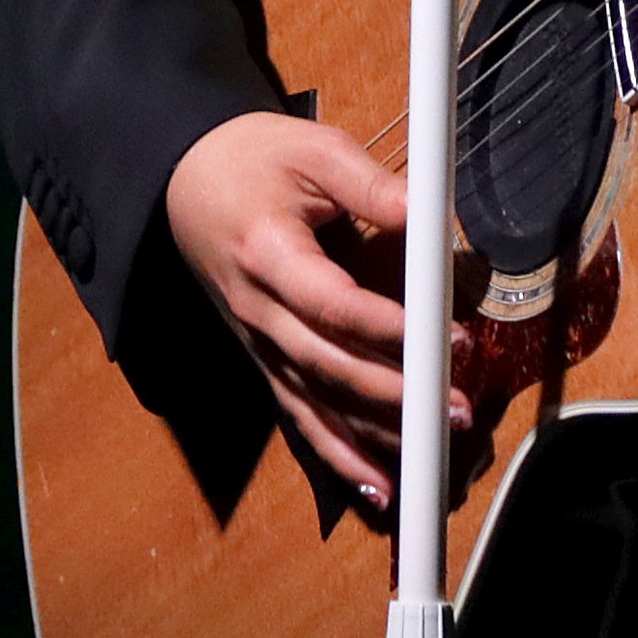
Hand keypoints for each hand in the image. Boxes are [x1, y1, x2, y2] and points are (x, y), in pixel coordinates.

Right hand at [164, 110, 465, 508]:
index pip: (332, 305)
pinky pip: (299, 415)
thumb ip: (373, 186)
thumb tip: (432, 216)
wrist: (183, 179)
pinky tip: (375, 487)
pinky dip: (336, 456)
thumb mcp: (314, 150)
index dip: (389, 329)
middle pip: (327, 365)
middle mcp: (257, 310)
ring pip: (315, 403)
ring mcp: (257, 342)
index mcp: (268, 253)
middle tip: (454, 409)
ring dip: (373, 436)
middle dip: (395, 394)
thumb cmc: (252, 158)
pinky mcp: (263, 359)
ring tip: (426, 458)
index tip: (445, 337)